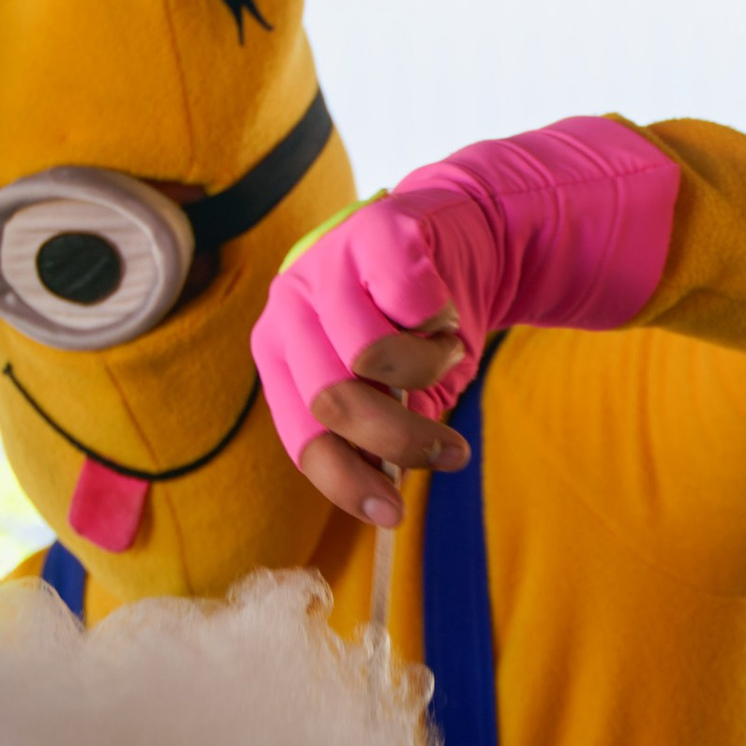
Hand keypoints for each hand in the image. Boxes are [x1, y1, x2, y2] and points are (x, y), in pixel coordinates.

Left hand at [251, 118, 677, 527]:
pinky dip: (443, 320)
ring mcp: (326, 263)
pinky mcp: (375, 229)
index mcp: (279, 353)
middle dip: (400, 438)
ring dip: (430, 368)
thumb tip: (382, 503)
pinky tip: (445, 310)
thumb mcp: (390, 391)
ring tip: (444, 354)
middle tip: (449, 454)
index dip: (345, 482)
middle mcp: (288, 306)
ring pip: (374, 356)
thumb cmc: (419, 328)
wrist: (465, 235)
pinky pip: (413, 303)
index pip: (301, 435)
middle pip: (334, 400)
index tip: (394, 516)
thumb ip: (375, 436)